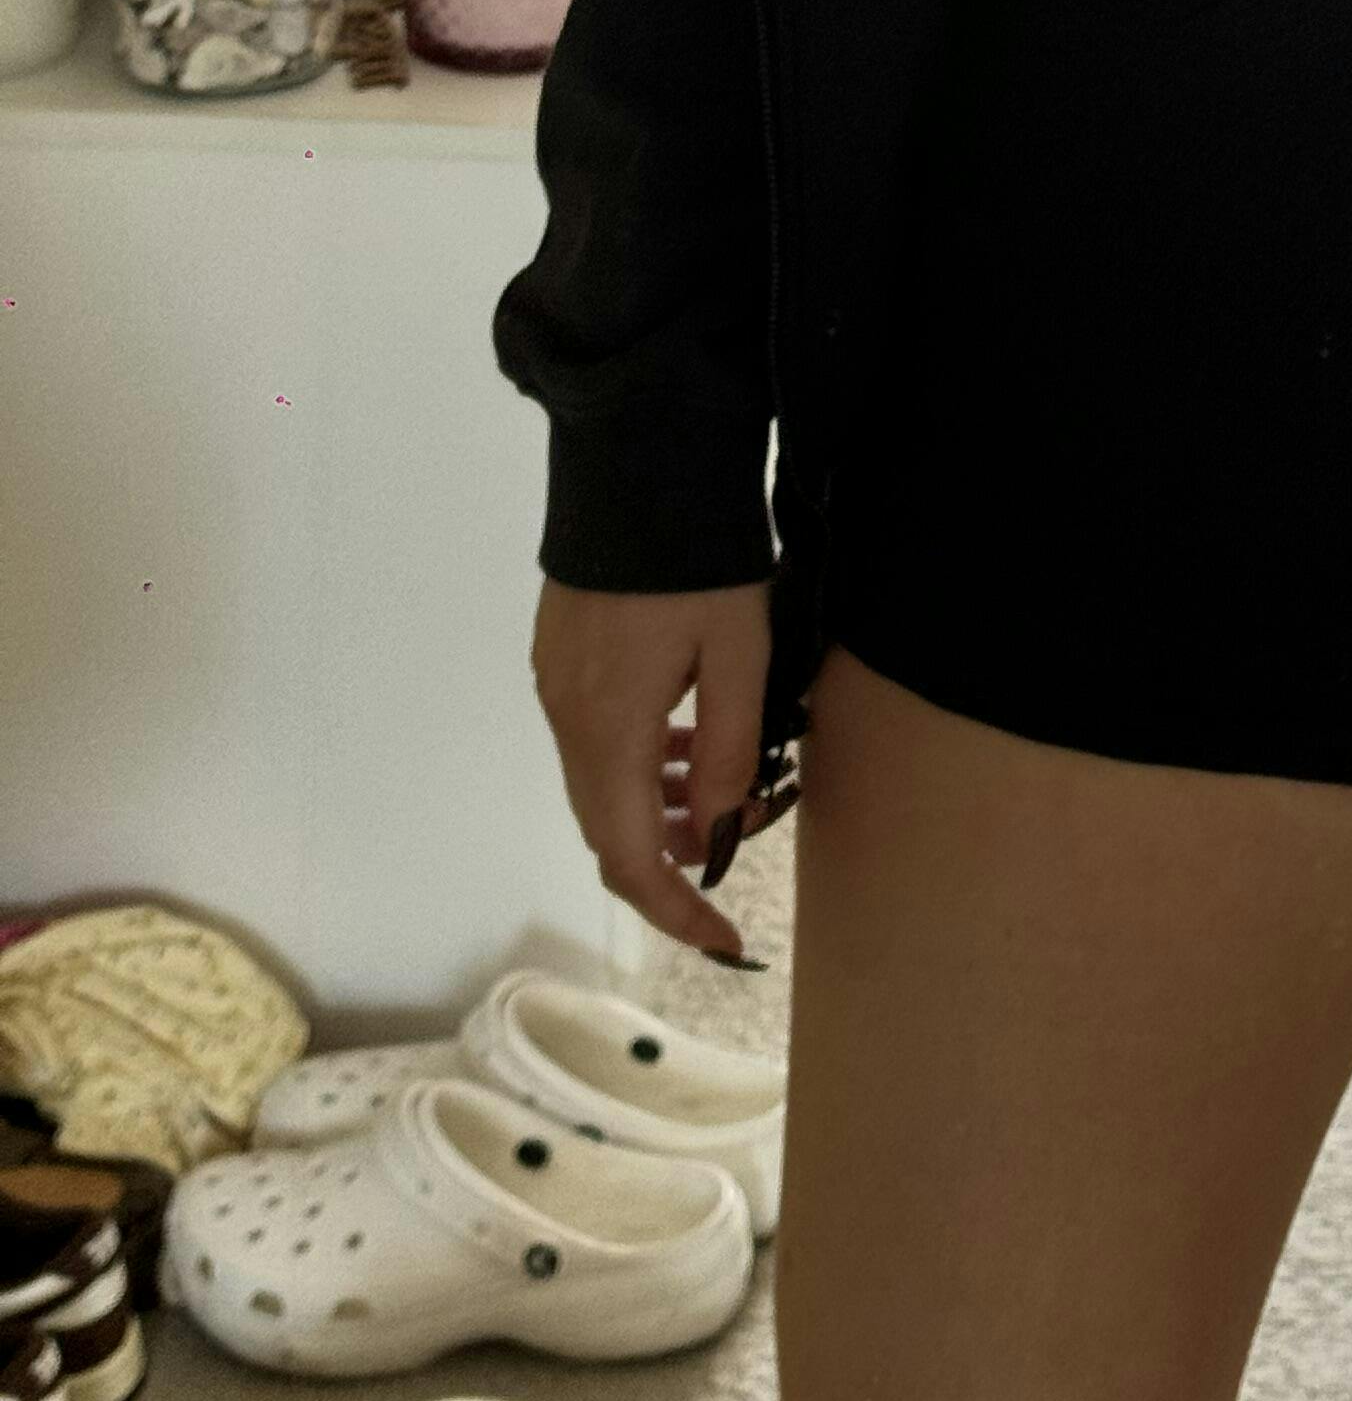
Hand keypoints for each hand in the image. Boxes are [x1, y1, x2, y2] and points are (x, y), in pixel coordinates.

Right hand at [530, 574, 781, 966]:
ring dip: (662, 804)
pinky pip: (597, 739)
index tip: (728, 940)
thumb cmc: (698, 558)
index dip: (678, 910)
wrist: (638, 460)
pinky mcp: (559, 657)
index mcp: (608, 730)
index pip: (632, 859)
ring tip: (732, 783)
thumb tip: (722, 830)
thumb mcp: (739, 654)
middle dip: (678, 854)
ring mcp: (556, 686)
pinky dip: (643, 761)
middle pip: (611, 828)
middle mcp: (567, 719)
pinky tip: (691, 736)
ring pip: (603, 783)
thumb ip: (732, 749)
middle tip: (747, 832)